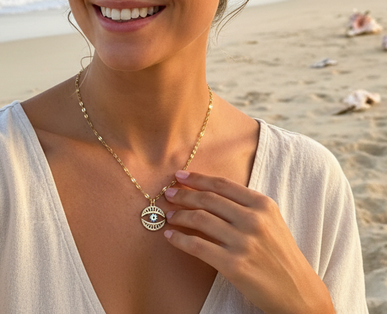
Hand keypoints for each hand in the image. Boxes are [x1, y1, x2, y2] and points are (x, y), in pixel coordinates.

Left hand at [163, 171, 334, 313]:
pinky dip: (180, 239)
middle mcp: (253, 220)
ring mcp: (244, 242)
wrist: (298, 291)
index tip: (180, 175)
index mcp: (262, 204)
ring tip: (168, 215)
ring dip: (179, 215)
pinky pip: (198, 246)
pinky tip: (170, 236)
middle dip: (184, 194)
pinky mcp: (234, 265)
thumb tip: (207, 192)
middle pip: (208, 199)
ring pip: (200, 219)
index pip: (222, 185)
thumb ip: (244, 205)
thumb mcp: (269, 220)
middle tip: (168, 194)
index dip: (197, 178)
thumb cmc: (280, 253)